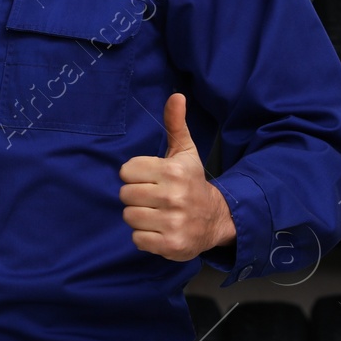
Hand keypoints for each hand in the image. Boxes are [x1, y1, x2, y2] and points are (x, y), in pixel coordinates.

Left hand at [118, 92, 235, 261]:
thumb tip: (176, 96)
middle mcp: (173, 196)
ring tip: (156, 213)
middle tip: (153, 198)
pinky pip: (137, 239)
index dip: (135, 175)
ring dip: (139, 216)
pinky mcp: (170, 245)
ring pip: (129, 216)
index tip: (151, 179)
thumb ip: (176, 124)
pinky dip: (145, 237)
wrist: (216, 219)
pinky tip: (159, 229)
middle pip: (125, 194)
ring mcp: (172, 222)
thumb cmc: (192, 182)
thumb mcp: (186, 152)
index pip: (127, 170)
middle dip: (136, 196)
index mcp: (173, 171)